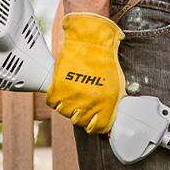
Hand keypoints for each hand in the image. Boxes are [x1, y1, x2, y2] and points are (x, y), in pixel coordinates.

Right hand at [46, 12, 125, 132]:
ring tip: (72, 95)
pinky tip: (62, 91)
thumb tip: (110, 117)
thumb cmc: (105, 60)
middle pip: (79, 122)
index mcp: (106, 104)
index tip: (93, 121)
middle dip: (81, 115)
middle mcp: (88, 104)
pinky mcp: (58, 88)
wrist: (90, 41)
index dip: (95, 125)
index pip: (98, 128)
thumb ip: (112, 103)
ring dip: (67, 106)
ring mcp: (72, 97)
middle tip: (81, 105)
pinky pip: (53, 103)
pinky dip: (55, 99)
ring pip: (65, 113)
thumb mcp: (116, 85)